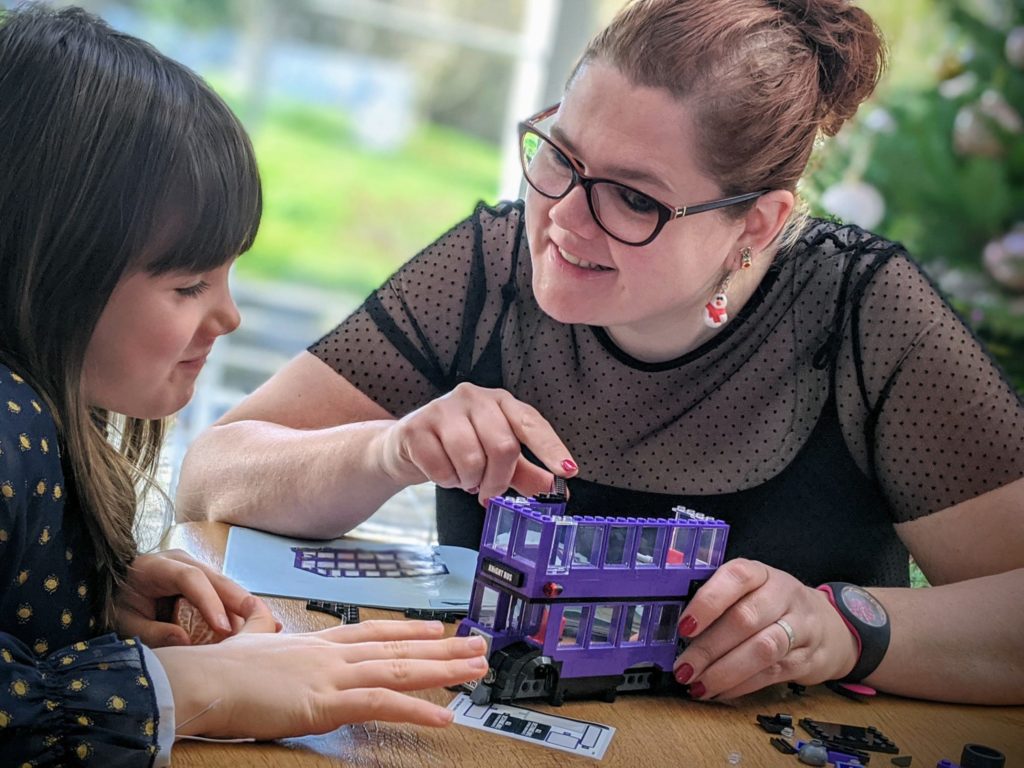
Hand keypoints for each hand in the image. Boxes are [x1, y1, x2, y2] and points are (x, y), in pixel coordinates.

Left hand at [114, 550, 275, 646]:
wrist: (110, 587)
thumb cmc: (114, 603)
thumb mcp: (123, 622)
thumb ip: (151, 631)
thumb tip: (186, 641)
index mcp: (159, 567)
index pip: (191, 579)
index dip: (210, 603)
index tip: (224, 629)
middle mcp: (183, 562)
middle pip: (217, 580)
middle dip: (241, 603)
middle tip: (263, 625)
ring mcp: (194, 570)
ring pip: (225, 588)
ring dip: (244, 609)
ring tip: (267, 629)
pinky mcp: (201, 583)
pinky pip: (222, 595)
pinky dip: (237, 611)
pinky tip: (258, 625)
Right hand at [156, 602, 489, 737]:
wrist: (196, 680)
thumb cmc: (216, 668)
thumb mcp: (246, 641)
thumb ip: (261, 631)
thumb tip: (261, 621)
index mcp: (317, 642)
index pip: (375, 632)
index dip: (410, 629)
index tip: (438, 627)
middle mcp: (332, 653)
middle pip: (398, 648)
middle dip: (442, 649)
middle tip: (478, 647)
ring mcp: (331, 675)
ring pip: (400, 670)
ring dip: (443, 671)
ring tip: (476, 670)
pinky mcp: (324, 702)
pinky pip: (381, 704)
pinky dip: (416, 709)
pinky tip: (444, 715)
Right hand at [376, 383, 577, 503]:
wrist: (405, 446)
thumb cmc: (456, 449)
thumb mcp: (496, 461)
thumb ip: (526, 473)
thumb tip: (559, 491)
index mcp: (499, 402)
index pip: (531, 423)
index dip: (551, 448)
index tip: (568, 471)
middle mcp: (474, 398)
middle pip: (503, 446)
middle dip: (498, 479)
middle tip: (488, 492)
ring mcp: (443, 409)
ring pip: (471, 458)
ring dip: (469, 481)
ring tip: (463, 478)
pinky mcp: (416, 426)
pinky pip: (441, 467)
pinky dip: (445, 480)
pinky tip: (442, 471)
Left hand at [672, 558, 858, 699]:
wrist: (830, 625)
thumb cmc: (773, 605)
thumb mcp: (751, 590)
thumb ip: (718, 600)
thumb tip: (673, 626)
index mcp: (762, 573)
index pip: (736, 578)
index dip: (708, 601)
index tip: (684, 626)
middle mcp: (783, 596)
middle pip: (745, 619)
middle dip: (709, 647)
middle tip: (684, 667)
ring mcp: (800, 627)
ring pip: (762, 650)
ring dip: (725, 671)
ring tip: (698, 684)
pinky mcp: (807, 659)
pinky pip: (772, 673)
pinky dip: (742, 686)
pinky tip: (720, 691)